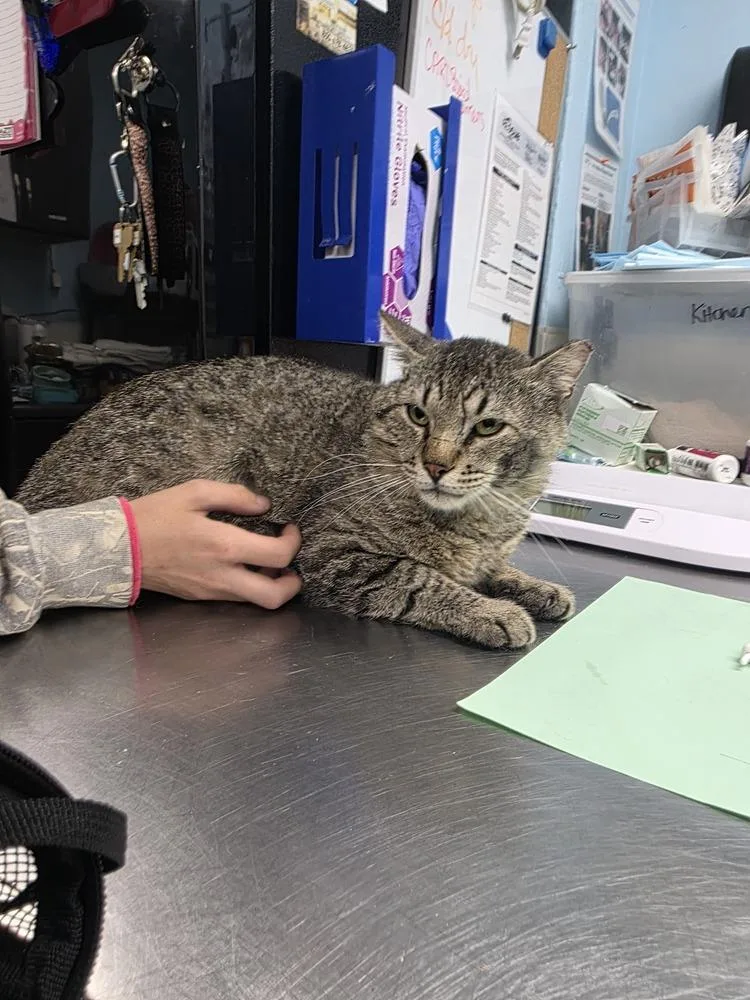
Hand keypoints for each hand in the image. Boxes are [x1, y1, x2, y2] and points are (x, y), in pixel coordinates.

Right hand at [129, 480, 301, 607]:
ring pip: (255, 602)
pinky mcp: (199, 598)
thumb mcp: (194, 492)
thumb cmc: (154, 516)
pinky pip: (234, 598)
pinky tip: (241, 567)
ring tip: (267, 564)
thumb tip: (263, 504)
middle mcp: (222, 575)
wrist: (117, 548)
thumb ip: (234, 495)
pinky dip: (247, 586)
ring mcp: (210, 591)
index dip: (293, 543)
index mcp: (224, 546)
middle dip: (292, 584)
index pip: (279, 555)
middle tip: (290, 566)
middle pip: (274, 597)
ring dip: (270, 585)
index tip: (289, 530)